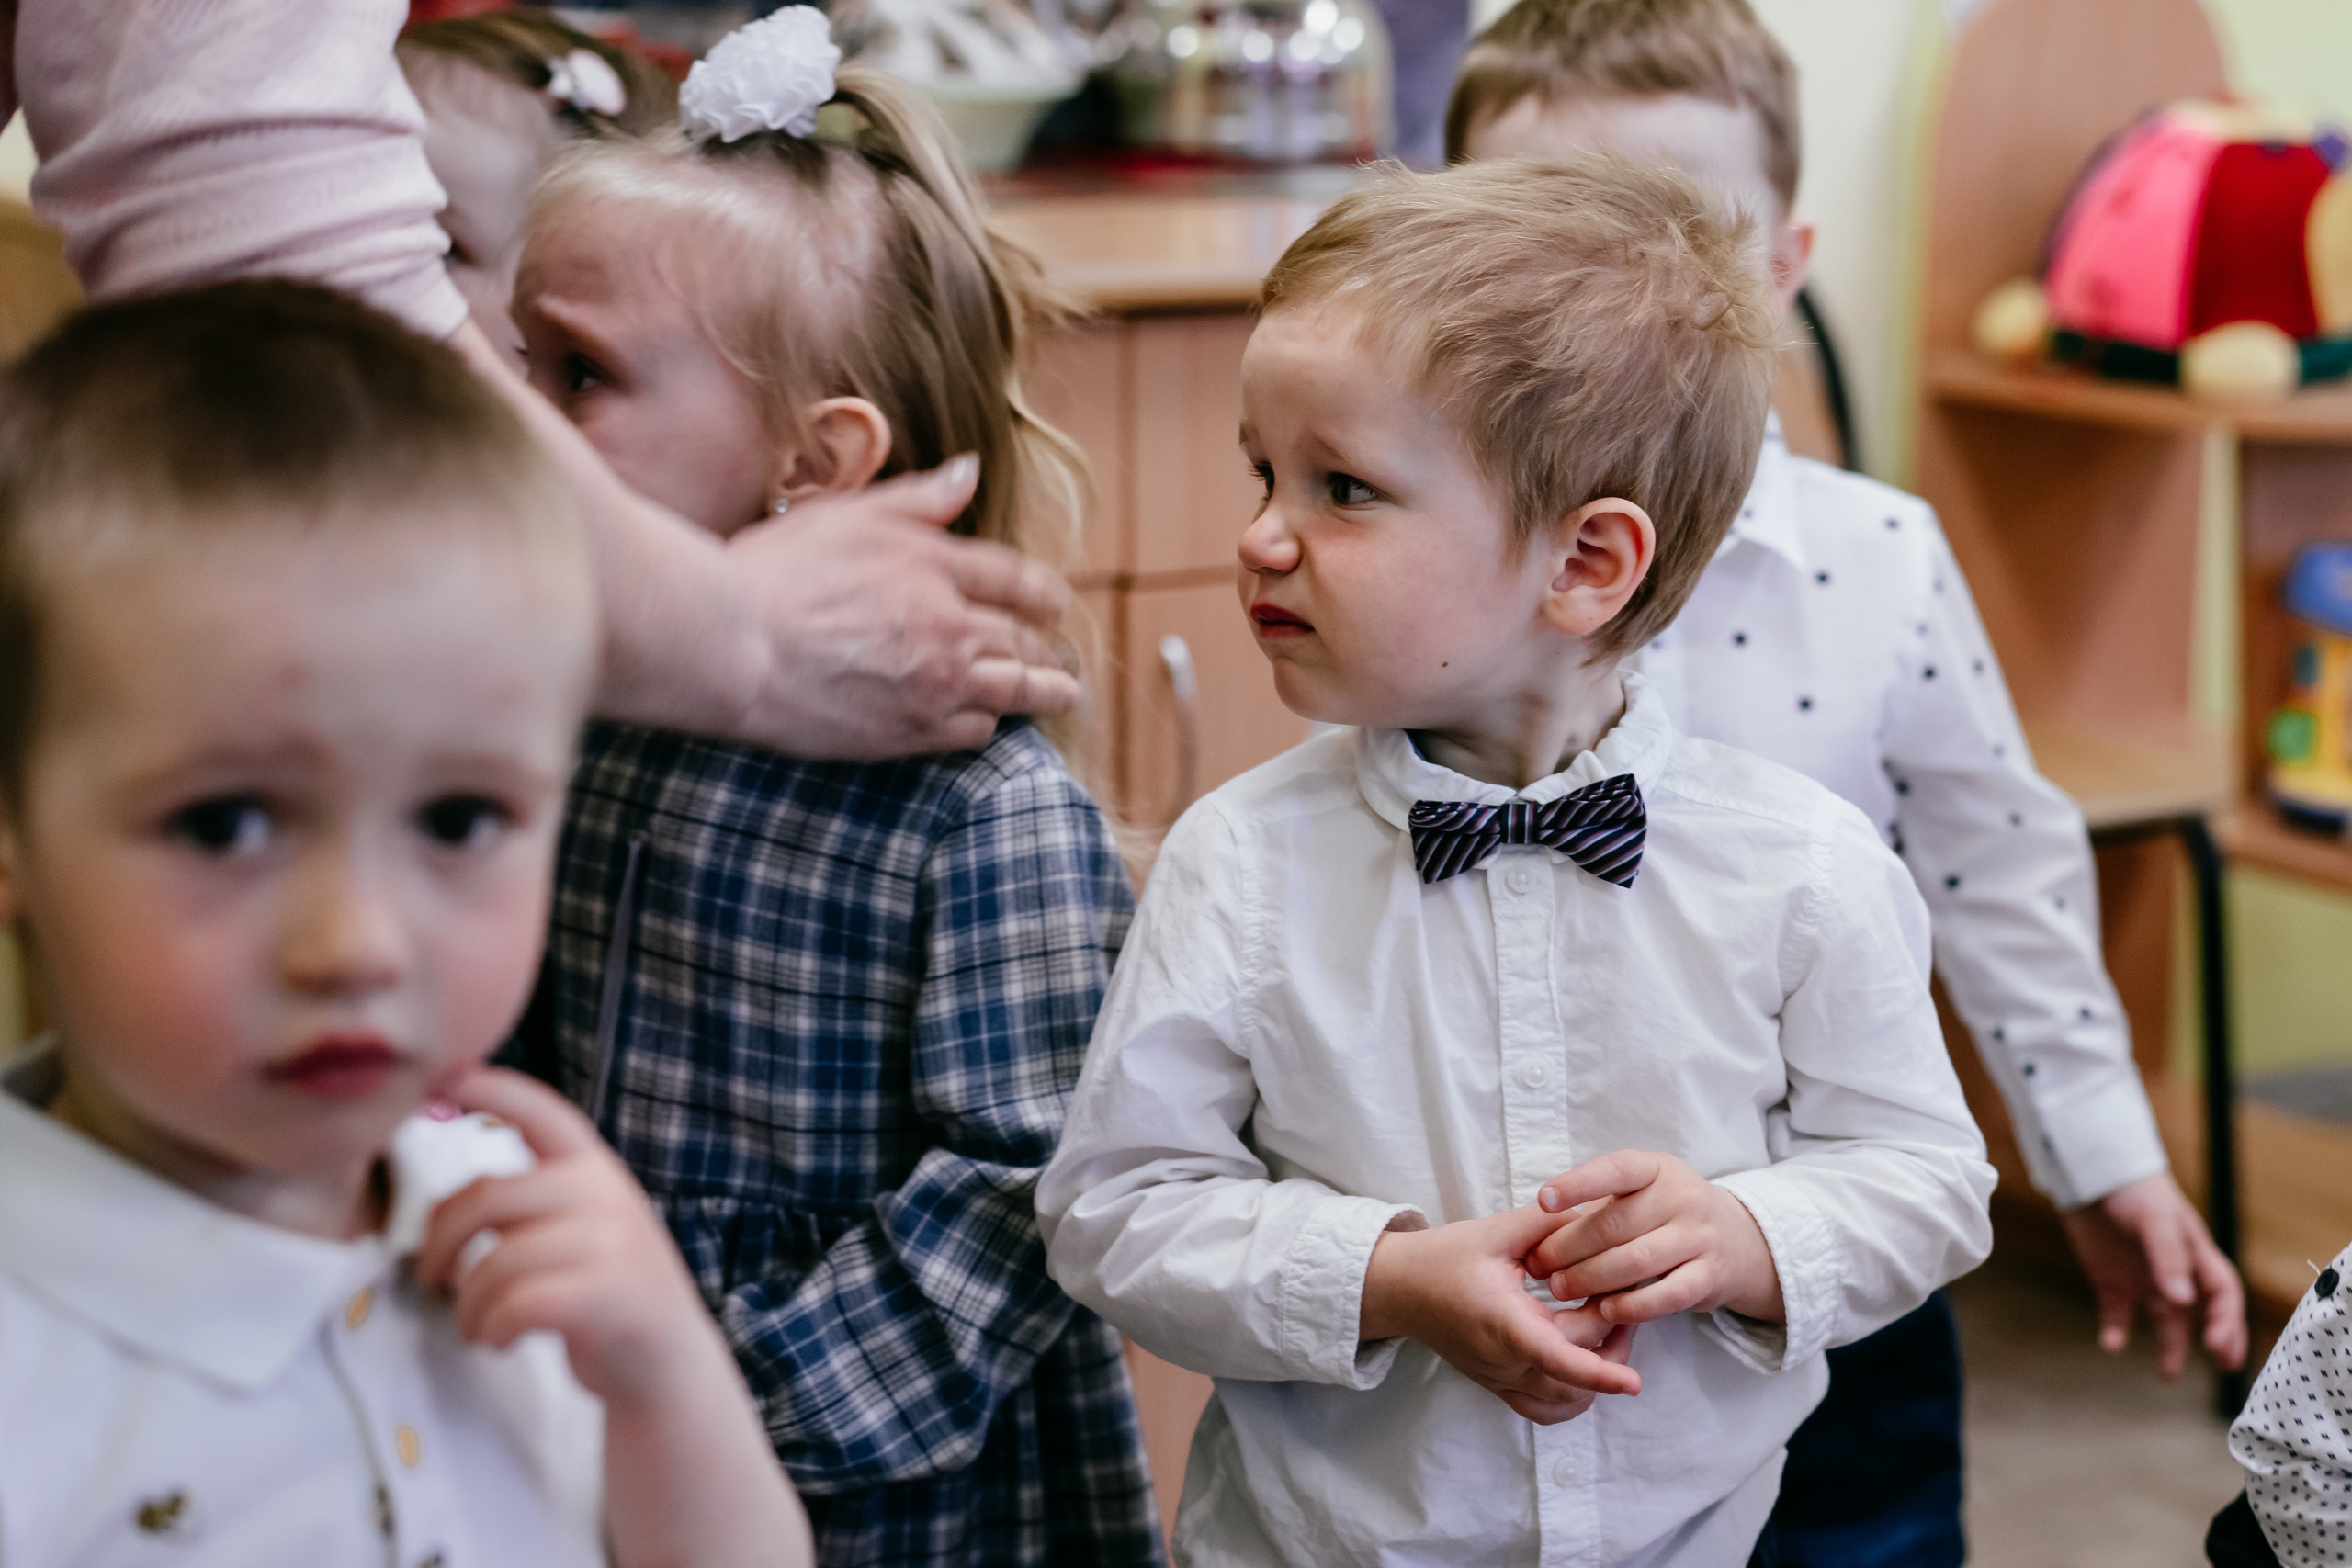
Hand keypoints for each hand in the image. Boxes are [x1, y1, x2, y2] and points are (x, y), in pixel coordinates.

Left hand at [414, 1067, 718, 1410]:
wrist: (669, 1364)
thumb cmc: (607, 1297)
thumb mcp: (584, 1229)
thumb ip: (536, 1204)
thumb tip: (452, 1203)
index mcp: (595, 1168)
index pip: (541, 1112)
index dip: (491, 1088)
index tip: (443, 1077)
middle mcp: (605, 1193)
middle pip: (488, 1195)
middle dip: (440, 1240)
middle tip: (430, 1275)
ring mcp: (611, 1243)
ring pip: (495, 1261)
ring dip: (468, 1305)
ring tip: (475, 1326)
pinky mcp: (606, 1295)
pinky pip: (516, 1304)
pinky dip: (491, 1329)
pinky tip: (498, 1341)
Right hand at [722, 458, 1081, 756]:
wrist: (735, 647)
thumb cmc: (777, 573)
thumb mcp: (850, 515)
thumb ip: (919, 498)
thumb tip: (972, 470)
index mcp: (936, 565)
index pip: (1014, 579)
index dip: (1042, 592)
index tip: (1056, 603)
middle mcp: (950, 626)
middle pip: (1022, 639)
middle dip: (1048, 647)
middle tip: (1062, 656)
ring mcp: (937, 684)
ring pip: (1014, 690)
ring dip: (1043, 692)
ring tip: (1064, 696)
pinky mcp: (913, 731)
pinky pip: (974, 733)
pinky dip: (989, 725)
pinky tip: (990, 723)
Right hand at [1360, 1204, 1641, 1423]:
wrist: (1397, 1288)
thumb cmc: (1442, 1258)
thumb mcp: (1494, 1231)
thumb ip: (1547, 1223)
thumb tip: (1597, 1216)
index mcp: (1503, 1322)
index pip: (1556, 1357)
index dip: (1597, 1373)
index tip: (1633, 1382)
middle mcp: (1503, 1361)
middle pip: (1572, 1373)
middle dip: (1610, 1342)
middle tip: (1626, 1301)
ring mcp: (1500, 1379)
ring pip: (1563, 1402)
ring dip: (1595, 1376)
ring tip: (1609, 1332)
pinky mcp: (1499, 1386)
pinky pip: (1545, 1410)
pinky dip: (1572, 1398)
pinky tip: (1584, 1364)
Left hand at [1527, 1151, 1783, 1325]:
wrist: (1737, 1240)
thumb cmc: (1666, 1214)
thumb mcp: (1641, 1191)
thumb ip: (1601, 1205)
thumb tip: (1541, 1232)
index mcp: (1657, 1168)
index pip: (1615, 1170)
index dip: (1578, 1184)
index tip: (1542, 1200)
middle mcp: (1683, 1198)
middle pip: (1615, 1224)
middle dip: (1568, 1247)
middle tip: (1538, 1265)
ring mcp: (1700, 1237)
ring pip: (1635, 1261)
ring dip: (1590, 1278)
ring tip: (1559, 1289)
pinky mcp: (1710, 1277)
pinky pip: (1665, 1295)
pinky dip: (1631, 1306)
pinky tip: (1604, 1309)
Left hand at [2057, 1170, 2245, 1378]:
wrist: (2088, 1173)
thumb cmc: (2133, 1189)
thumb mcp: (2156, 1219)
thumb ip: (2168, 1259)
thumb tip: (2183, 1302)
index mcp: (2195, 1255)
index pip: (2222, 1295)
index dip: (2226, 1321)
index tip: (2216, 1345)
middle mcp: (2174, 1271)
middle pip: (2203, 1313)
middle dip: (2218, 1341)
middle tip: (2224, 1368)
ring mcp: (2143, 1277)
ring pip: (2164, 1321)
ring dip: (2169, 1348)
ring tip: (2166, 1376)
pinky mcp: (2111, 1280)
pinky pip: (2118, 1314)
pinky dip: (2116, 1331)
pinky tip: (2110, 1343)